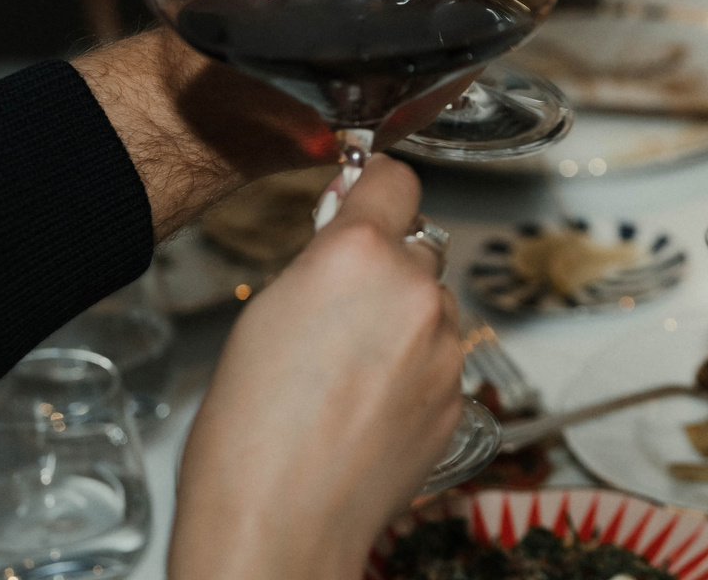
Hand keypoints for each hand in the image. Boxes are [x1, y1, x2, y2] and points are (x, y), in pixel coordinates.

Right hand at [170, 155, 462, 579]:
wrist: (280, 527)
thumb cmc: (248, 435)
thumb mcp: (265, 315)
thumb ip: (319, 264)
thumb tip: (346, 239)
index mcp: (357, 256)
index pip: (395, 179)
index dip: (376, 187)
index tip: (368, 193)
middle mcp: (413, 289)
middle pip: (417, 247)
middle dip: (388, 267)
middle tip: (341, 310)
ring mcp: (444, 345)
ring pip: (433, 305)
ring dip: (405, 321)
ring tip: (348, 374)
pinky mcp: (459, 394)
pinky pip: (441, 360)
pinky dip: (415, 372)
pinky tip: (368, 408)